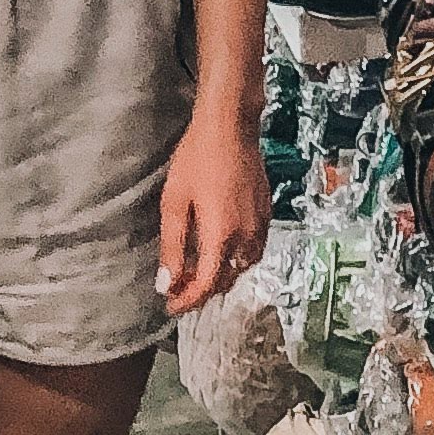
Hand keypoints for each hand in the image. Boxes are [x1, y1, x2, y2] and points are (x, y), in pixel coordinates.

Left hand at [158, 109, 269, 315]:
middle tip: (176, 287)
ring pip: (241, 268)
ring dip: (218, 276)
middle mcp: (246, 238)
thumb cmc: (196, 160)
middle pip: (225, 281)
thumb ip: (172, 247)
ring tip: (193, 271)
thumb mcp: (174, 203)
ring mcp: (260, 226)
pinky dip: (234, 260)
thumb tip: (166, 285)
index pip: (206, 286)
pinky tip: (217, 249)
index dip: (187, 302)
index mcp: (221, 237)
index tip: (170, 307)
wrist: (230, 127)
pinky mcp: (266, 215)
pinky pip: (252, 251)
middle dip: (201, 290)